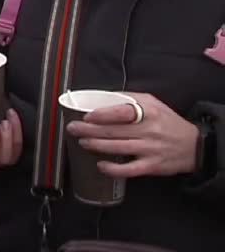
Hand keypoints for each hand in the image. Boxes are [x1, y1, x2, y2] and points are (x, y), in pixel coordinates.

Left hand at [67, 92, 199, 177]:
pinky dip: (113, 169)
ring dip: (96, 145)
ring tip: (82, 142)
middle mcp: (149, 131)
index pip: (122, 112)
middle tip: (72, 128)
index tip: (86, 116)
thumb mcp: (153, 103)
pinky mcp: (152, 166)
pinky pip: (130, 169)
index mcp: (149, 112)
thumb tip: (101, 98)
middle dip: (89, 130)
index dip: (102, 114)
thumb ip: (129, 99)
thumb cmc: (167, 121)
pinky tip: (101, 165)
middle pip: (114, 131)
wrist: (194, 145)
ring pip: (118, 148)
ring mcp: (151, 150)